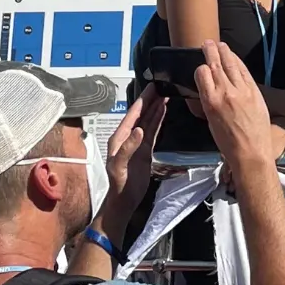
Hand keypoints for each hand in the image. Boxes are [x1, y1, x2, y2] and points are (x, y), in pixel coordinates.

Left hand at [94, 91, 166, 234]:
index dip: (142, 101)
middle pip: (141, 114)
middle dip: (150, 100)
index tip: (152, 87)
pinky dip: (158, 119)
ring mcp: (137, 142)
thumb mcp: (120, 166)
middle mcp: (128, 136)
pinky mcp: (145, 149)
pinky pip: (153, 130)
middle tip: (161, 85)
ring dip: (156, 108)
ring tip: (165, 94)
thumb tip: (139, 129)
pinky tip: (163, 111)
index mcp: (119, 137)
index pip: (132, 114)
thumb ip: (128, 147)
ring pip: (148, 120)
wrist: (124, 199)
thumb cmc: (119, 183)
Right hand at [196, 42, 277, 170]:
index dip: (200, 67)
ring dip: (225, 52)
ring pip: (231, 64)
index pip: (202, 73)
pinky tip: (235, 57)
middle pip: (216, 64)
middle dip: (211, 51)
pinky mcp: (255, 92)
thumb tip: (209, 88)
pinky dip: (238, 62)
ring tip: (220, 44)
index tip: (200, 65)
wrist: (251, 153)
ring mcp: (242, 90)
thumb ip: (210, 101)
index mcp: (210, 102)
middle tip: (207, 43)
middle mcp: (225, 93)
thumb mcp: (211, 121)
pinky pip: (244, 72)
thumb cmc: (228, 143)